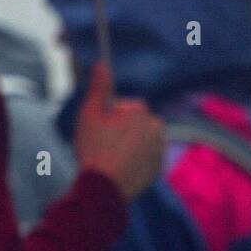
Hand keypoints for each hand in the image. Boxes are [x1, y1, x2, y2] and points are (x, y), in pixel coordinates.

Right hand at [73, 63, 164, 202]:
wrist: (106, 187)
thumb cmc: (95, 148)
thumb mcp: (90, 114)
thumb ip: (99, 87)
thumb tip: (102, 63)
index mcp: (141, 111)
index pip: (125, 108)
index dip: (109, 119)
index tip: (100, 131)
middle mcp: (156, 126)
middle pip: (134, 124)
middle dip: (121, 131)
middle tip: (104, 147)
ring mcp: (159, 148)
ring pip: (140, 141)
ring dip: (129, 146)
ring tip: (112, 159)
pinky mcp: (159, 167)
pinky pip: (145, 159)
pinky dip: (136, 161)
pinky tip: (121, 169)